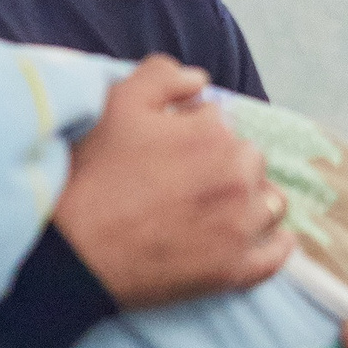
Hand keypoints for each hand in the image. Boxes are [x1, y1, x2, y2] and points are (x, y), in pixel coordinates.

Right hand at [53, 56, 292, 310]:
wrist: (71, 251)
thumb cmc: (92, 174)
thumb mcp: (118, 102)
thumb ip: (163, 75)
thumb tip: (200, 81)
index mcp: (215, 133)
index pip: (220, 123)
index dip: (193, 133)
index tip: (169, 152)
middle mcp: (239, 177)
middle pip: (250, 162)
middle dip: (227, 166)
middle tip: (187, 184)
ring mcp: (240, 227)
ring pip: (270, 204)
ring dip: (252, 202)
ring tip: (218, 212)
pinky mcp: (235, 271)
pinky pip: (277, 255)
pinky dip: (274, 245)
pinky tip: (260, 240)